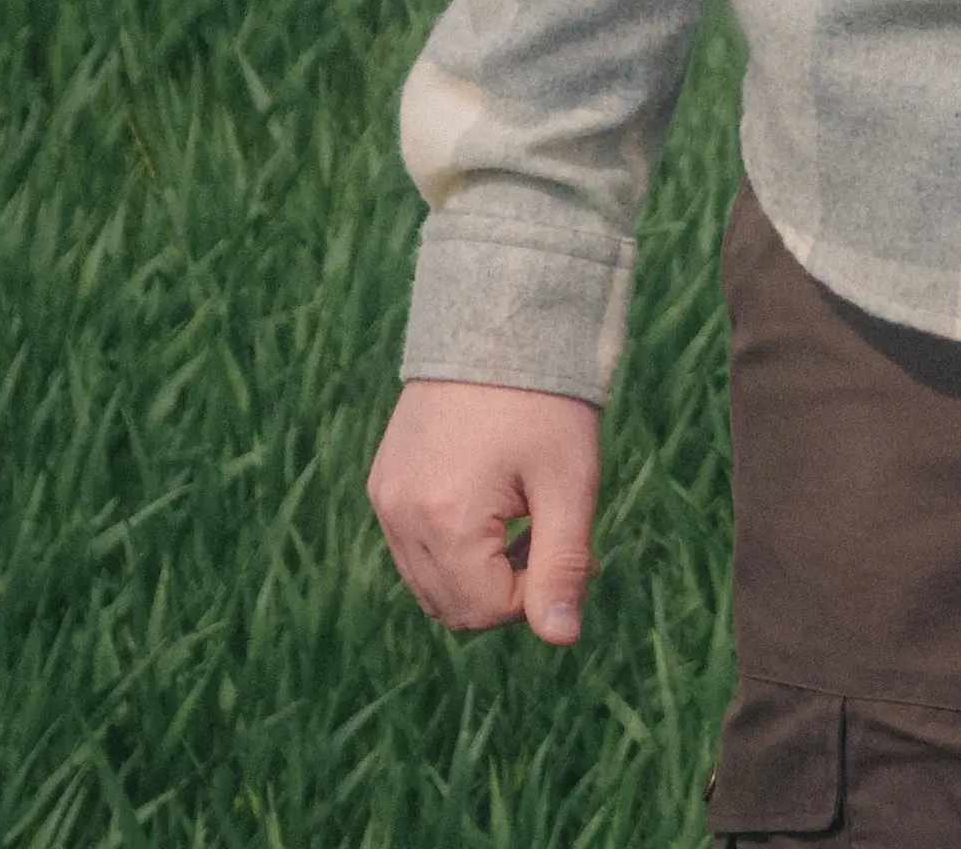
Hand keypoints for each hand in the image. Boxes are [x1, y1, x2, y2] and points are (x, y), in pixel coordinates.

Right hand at [371, 379, 604, 643]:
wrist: (501, 320)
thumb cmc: (546, 402)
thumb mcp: (569, 483)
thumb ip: (562, 565)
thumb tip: (562, 638)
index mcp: (444, 519)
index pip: (487, 609)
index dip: (537, 595)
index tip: (576, 553)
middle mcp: (399, 514)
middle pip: (453, 607)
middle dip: (508, 590)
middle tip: (552, 538)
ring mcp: (385, 498)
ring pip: (430, 583)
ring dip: (480, 572)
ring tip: (525, 519)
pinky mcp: (384, 481)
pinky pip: (413, 547)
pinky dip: (454, 546)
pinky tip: (493, 504)